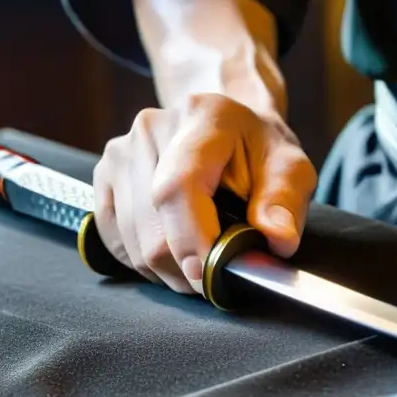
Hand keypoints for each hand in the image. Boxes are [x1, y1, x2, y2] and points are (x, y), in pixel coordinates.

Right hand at [92, 94, 316, 293]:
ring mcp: (121, 150)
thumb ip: (285, 201)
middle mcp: (152, 128)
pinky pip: (115, 239)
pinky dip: (144, 261)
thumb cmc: (260, 150)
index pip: (180, 186)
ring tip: (200, 265)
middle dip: (185, 267)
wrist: (229, 124)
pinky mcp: (105, 174)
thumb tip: (278, 239)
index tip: (208, 276)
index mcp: (203, 117)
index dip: (190, 238)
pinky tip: (174, 255)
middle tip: (216, 279)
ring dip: (167, 270)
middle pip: (152, 223)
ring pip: (131, 240)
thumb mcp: (291, 167)